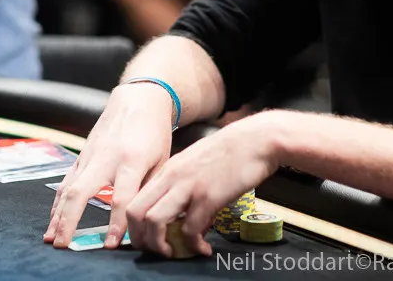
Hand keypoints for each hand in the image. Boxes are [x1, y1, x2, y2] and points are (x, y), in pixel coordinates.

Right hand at [44, 83, 174, 249]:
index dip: (115, 224)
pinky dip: (58, 201)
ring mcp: (90, 156)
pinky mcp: (82, 155)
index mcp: (132, 160)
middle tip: (63, 245)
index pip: (121, 198)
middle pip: (81, 192)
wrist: (138, 100)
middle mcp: (106, 158)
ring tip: (51, 238)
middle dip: (69, 221)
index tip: (110, 245)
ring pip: (68, 187)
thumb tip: (141, 221)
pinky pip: (66, 181)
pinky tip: (54, 218)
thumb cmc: (154, 132)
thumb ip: (149, 190)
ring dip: (57, 215)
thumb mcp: (162, 161)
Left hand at [127, 114, 278, 256]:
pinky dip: (193, 245)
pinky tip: (203, 249)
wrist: (257, 139)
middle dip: (139, 238)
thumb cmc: (232, 151)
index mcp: (168, 169)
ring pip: (154, 221)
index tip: (144, 238)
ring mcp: (189, 186)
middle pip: (136, 212)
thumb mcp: (197, 163)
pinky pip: (190, 230)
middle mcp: (172, 177)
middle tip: (153, 250)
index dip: (135, 224)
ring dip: (159, 245)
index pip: (136, 198)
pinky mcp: (208, 197)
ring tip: (173, 253)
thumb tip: (182, 214)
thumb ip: (184, 185)